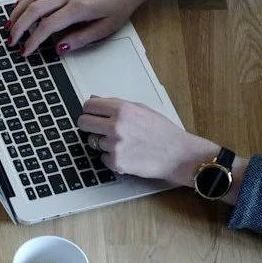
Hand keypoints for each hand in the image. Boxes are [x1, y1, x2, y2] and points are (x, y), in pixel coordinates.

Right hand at [5, 0, 139, 58]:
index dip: (34, 40)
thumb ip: (81, 39)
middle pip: (34, 9)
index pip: (48, 25)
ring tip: (9, 26)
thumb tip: (60, 48)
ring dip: (18, 11)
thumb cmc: (119, 4)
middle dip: (19, 27)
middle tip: (11, 41)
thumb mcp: (105, 28)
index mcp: (79, 8)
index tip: (26, 51)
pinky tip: (19, 6)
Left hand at [77, 97, 216, 187]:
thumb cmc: (163, 132)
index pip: (88, 106)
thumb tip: (95, 100)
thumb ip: (117, 104)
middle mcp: (116, 126)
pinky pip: (103, 158)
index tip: (92, 114)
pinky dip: (111, 157)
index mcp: (122, 109)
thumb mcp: (142, 109)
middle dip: (89, 125)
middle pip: (83, 123)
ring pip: (93, 142)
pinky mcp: (116, 163)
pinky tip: (127, 154)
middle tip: (98, 129)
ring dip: (104, 143)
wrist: (178, 155)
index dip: (89, 110)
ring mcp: (115, 146)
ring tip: (124, 143)